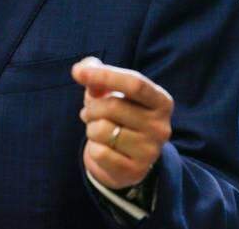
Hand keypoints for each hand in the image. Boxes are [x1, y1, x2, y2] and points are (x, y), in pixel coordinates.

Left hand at [71, 57, 172, 188]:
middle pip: (113, 106)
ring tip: (98, 131)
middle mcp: (161, 126)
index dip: (105, 75)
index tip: (77, 72)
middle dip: (92, 108)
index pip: (135, 83)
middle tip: (90, 113)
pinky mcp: (135, 170)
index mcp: (161, 101)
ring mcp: (150, 151)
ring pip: (103, 130)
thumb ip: (97, 74)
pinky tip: (103, 148)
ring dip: (91, 129)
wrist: (127, 159)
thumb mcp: (111, 92)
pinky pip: (100, 152)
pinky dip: (93, 148)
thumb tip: (81, 68)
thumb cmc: (119, 116)